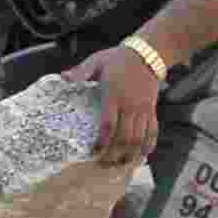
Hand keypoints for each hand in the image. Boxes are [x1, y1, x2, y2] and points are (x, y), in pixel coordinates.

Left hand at [62, 46, 159, 165]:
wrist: (147, 54)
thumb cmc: (119, 59)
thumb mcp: (97, 61)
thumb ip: (81, 71)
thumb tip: (63, 77)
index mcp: (114, 95)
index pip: (108, 125)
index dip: (102, 142)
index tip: (95, 152)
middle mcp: (130, 105)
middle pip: (125, 137)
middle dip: (115, 154)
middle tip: (105, 163)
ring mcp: (143, 109)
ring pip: (139, 138)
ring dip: (131, 154)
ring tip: (121, 164)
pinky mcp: (152, 110)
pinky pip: (153, 132)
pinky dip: (149, 146)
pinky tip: (142, 155)